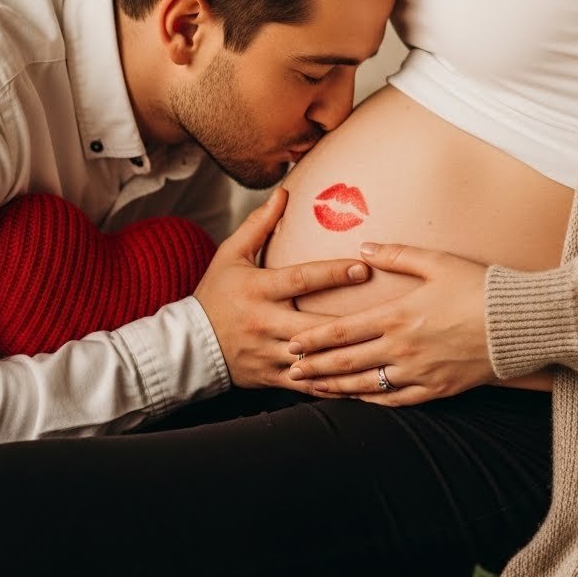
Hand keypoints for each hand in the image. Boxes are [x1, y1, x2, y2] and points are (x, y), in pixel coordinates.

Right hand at [194, 188, 369, 387]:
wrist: (188, 346)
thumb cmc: (214, 295)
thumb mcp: (230, 255)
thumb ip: (259, 225)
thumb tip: (284, 192)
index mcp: (258, 289)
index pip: (301, 279)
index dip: (334, 273)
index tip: (364, 268)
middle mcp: (265, 322)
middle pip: (315, 323)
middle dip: (352, 321)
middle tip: (389, 314)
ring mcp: (270, 353)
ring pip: (316, 358)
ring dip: (348, 356)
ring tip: (383, 351)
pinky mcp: (274, 378)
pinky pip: (310, 384)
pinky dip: (337, 384)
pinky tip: (362, 380)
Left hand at [285, 242, 492, 405]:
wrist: (520, 323)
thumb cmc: (479, 286)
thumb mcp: (438, 262)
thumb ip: (397, 255)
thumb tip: (364, 248)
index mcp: (397, 315)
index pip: (343, 330)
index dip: (313, 339)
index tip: (291, 343)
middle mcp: (402, 347)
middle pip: (346, 361)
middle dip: (314, 367)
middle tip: (289, 371)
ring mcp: (419, 371)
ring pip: (366, 385)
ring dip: (336, 387)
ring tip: (314, 388)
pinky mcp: (437, 388)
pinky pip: (396, 399)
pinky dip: (373, 401)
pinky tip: (359, 400)